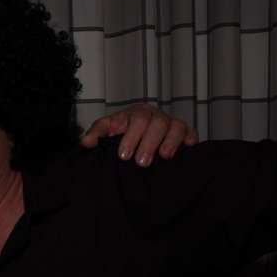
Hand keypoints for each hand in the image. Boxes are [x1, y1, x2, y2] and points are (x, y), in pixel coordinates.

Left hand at [81, 103, 198, 166]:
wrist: (137, 136)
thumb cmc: (123, 133)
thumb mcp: (108, 131)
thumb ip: (96, 135)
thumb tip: (85, 143)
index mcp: (137, 113)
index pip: (137, 120)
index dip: (131, 137)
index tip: (123, 156)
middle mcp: (156, 116)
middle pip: (156, 124)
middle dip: (149, 143)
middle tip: (141, 162)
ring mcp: (171, 123)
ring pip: (175, 127)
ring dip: (170, 142)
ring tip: (164, 157)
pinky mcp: (185, 132)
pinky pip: (191, 132)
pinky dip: (190, 139)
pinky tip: (188, 148)